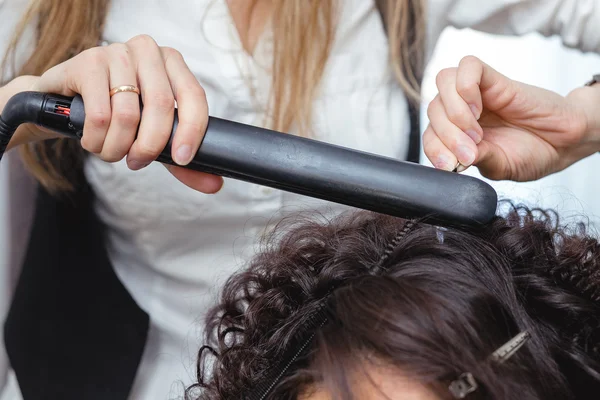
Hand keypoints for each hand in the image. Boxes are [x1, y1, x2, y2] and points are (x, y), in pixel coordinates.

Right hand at [24, 35, 222, 192]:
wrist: (63, 101)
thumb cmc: (117, 114)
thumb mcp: (153, 135)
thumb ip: (182, 161)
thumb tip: (215, 184)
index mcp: (172, 63)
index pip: (194, 95)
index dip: (192, 130)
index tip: (182, 158)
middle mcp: (148, 51)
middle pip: (162, 105)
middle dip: (150, 145)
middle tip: (137, 162)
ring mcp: (117, 52)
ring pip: (128, 114)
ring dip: (117, 147)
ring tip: (111, 152)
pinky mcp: (88, 62)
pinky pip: (99, 115)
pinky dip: (97, 140)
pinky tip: (93, 141)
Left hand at [423, 55, 599, 181]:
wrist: (564, 142)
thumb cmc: (532, 153)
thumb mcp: (501, 167)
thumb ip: (479, 160)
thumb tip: (458, 158)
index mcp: (458, 135)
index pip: (430, 135)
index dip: (434, 150)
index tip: (451, 166)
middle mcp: (462, 111)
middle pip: (433, 109)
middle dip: (447, 135)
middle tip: (471, 151)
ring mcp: (477, 94)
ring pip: (444, 83)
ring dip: (453, 111)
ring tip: (475, 131)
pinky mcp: (494, 79)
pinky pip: (468, 66)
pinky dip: (465, 86)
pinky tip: (478, 108)